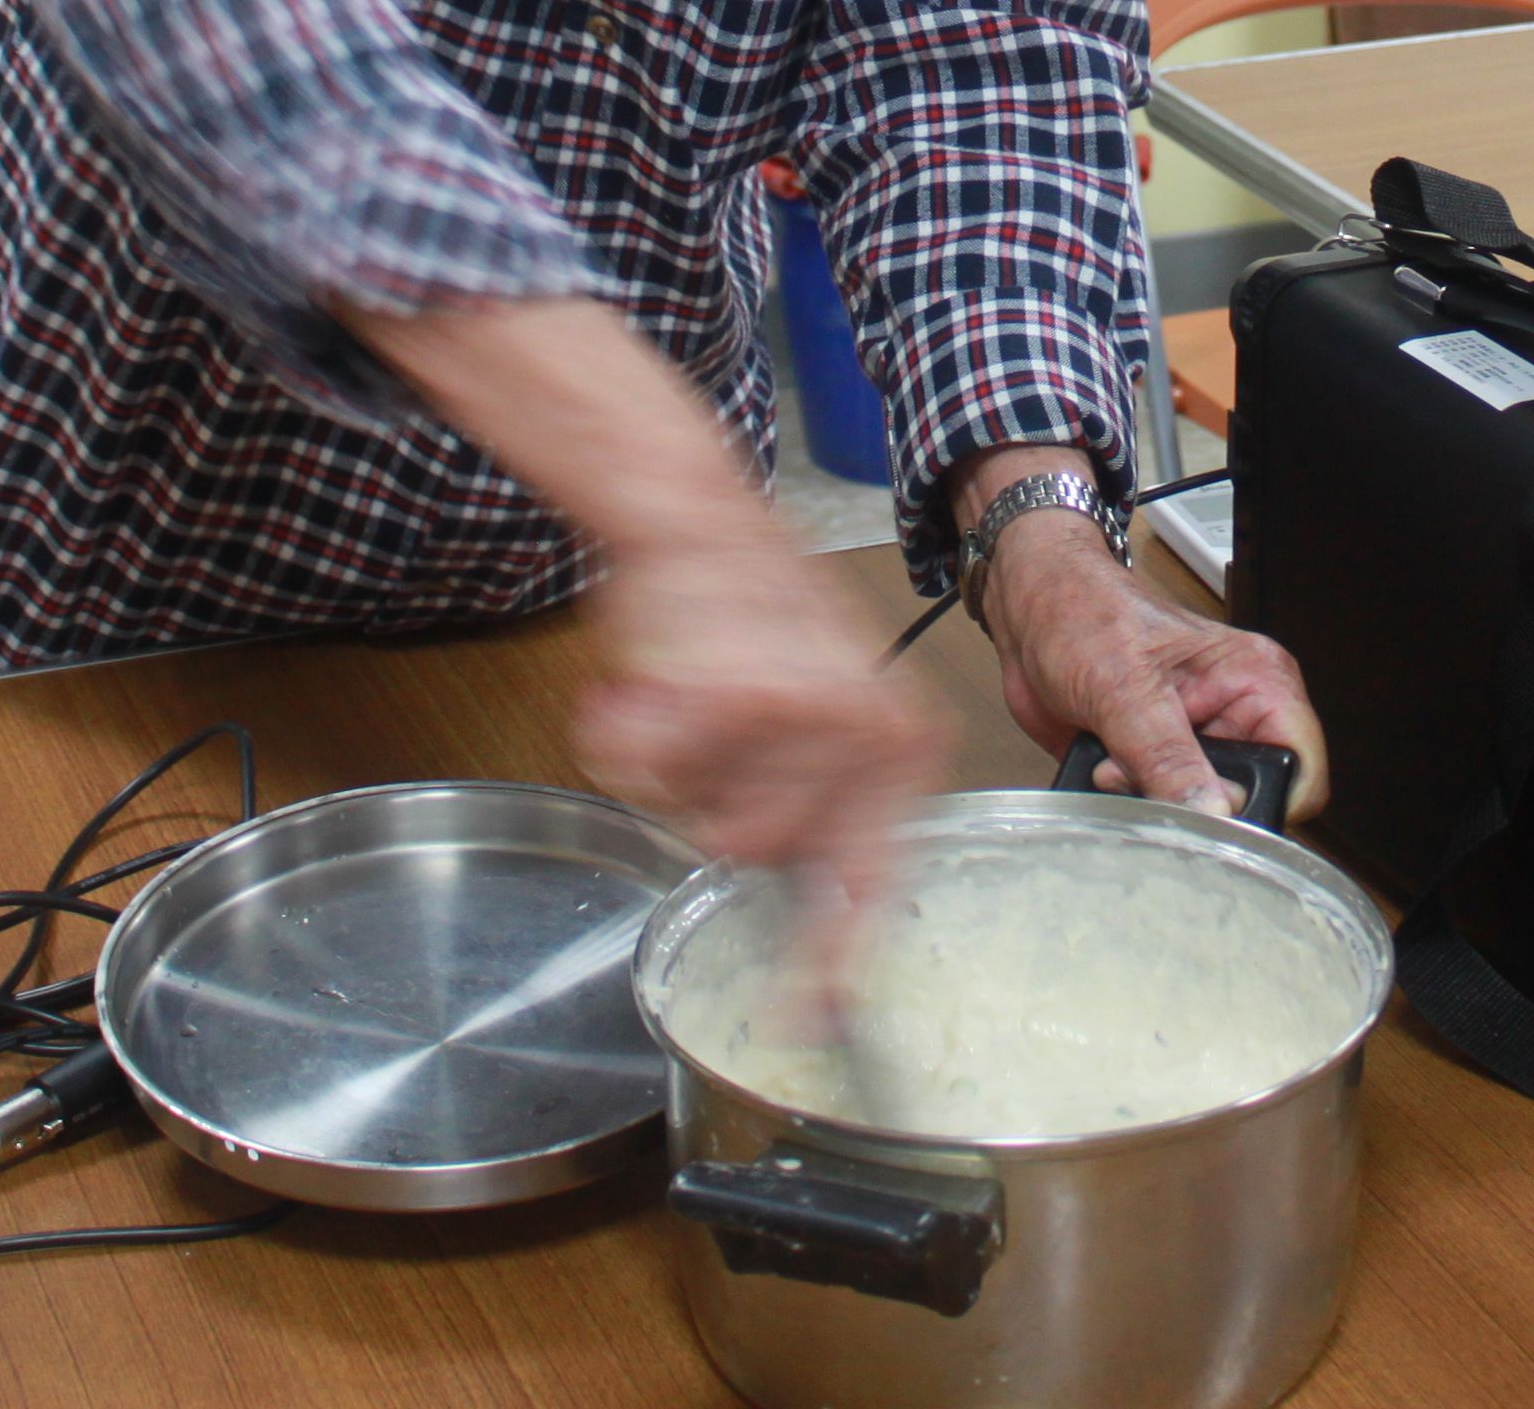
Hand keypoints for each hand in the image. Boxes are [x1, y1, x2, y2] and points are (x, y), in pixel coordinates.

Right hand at [574, 525, 943, 930]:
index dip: (832, 960)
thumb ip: (825, 813)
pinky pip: (657, 778)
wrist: (700, 515)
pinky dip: (632, 741)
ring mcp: (810, 717)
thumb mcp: (826, 710)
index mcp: (901, 745)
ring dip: (678, 776)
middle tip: (720, 730)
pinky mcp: (743, 697)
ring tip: (695, 697)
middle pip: (760, 853)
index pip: (871, 878)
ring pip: (708, 826)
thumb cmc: (753, 614)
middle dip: (718, 807)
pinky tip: (655, 685)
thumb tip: (824, 946)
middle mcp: (869, 734)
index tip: (811, 1018)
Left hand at [968, 466, 1327, 823]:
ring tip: (1114, 763)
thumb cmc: (1082, 612)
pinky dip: (1132, 801)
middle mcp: (1237, 714)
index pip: (1301, 767)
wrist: (1030, 610)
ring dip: (1155, 803)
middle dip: (1196, 805)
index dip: (1268, 803)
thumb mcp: (1125, 687)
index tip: (1212, 813)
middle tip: (1142, 776)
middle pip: (1252, 800)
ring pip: (1203, 812)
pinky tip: (1103, 767)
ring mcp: (1199, 741)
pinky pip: (1164, 808)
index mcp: (1257, 680)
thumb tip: (1210, 813)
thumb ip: (1168, 757)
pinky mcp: (1161, 762)